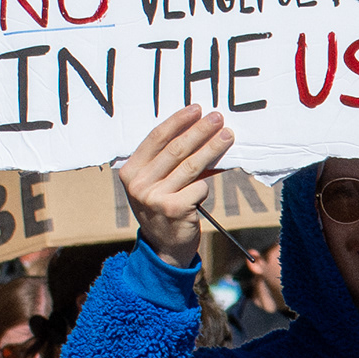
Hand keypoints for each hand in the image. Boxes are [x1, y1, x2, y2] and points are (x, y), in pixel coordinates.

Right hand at [118, 106, 234, 262]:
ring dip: (212, 148)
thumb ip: (168, 162)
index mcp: (130, 171)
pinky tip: (208, 185)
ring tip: (228, 135)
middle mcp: (138, 183)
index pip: (155, 138)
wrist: (165, 248)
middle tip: (218, 118)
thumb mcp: (157, 184)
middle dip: (199, 131)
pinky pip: (199, 188)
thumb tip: (200, 132)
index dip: (178, 122)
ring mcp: (155, 197)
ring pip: (191, 166)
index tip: (196, 109)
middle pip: (175, 149)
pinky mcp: (175, 209)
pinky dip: (207, 184)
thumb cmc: (163, 208)